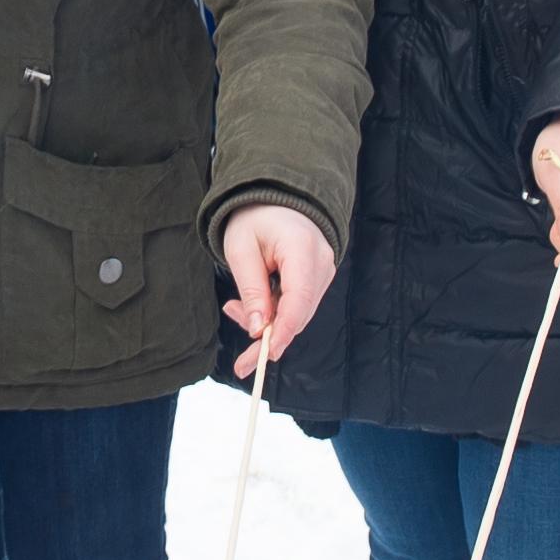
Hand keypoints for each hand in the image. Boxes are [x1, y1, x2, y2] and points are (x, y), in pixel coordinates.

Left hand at [218, 203, 338, 377]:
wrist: (275, 197)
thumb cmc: (254, 219)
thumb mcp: (241, 250)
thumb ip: (251, 290)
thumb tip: (258, 329)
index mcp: (302, 247)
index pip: (299, 298)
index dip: (284, 330)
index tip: (266, 354)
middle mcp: (321, 261)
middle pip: (300, 314)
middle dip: (270, 337)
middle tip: (241, 362)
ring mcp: (324, 271)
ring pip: (299, 314)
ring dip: (268, 323)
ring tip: (235, 309)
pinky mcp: (319, 278)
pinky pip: (298, 306)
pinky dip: (275, 313)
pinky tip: (252, 306)